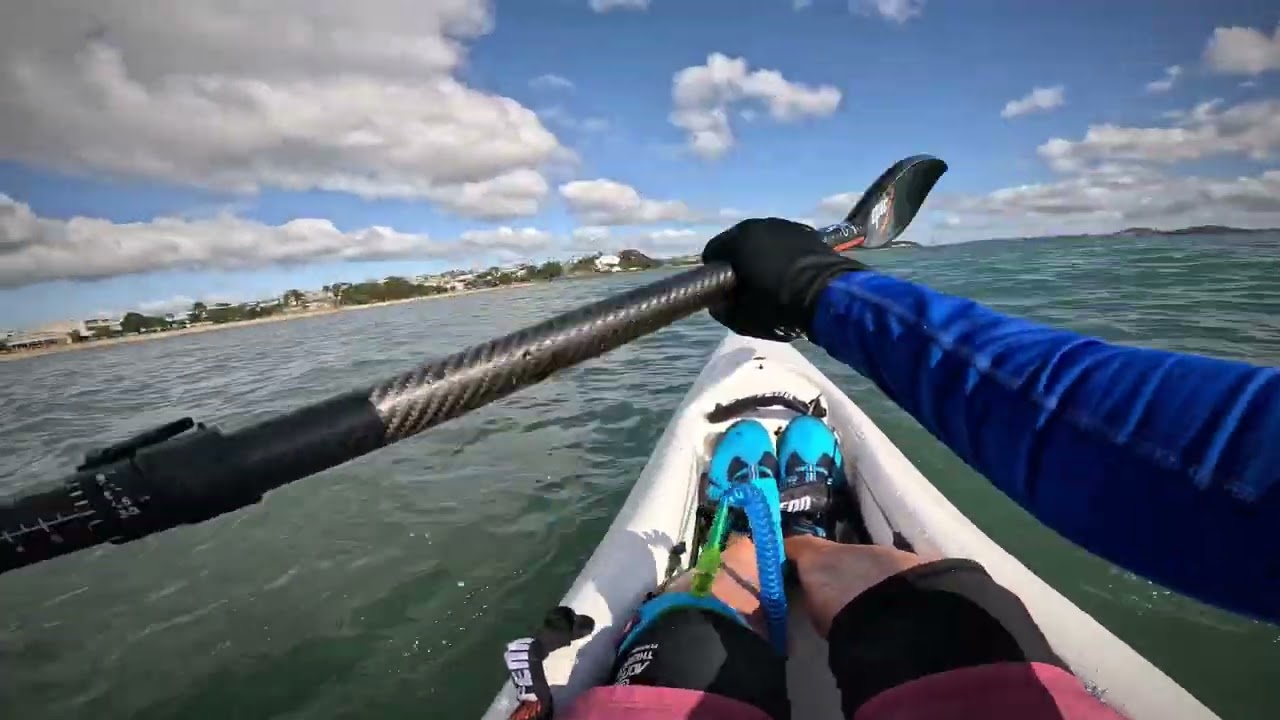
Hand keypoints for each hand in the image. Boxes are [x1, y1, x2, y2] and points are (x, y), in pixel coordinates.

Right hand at [702, 218, 865, 340]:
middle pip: (738, 242)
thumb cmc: (778, 306)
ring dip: (761, 255)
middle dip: (739, 261)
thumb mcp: (741, 318)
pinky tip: (791, 273)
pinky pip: (784, 242)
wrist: (829, 297)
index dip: (715, 272)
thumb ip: (722, 308)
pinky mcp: (807, 232)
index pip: (712, 252)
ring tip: (772, 279)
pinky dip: (783, 254)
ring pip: (762, 240)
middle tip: (747, 286)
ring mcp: (785, 225)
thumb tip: (720, 302)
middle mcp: (758, 225)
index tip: (725, 290)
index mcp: (738, 241)